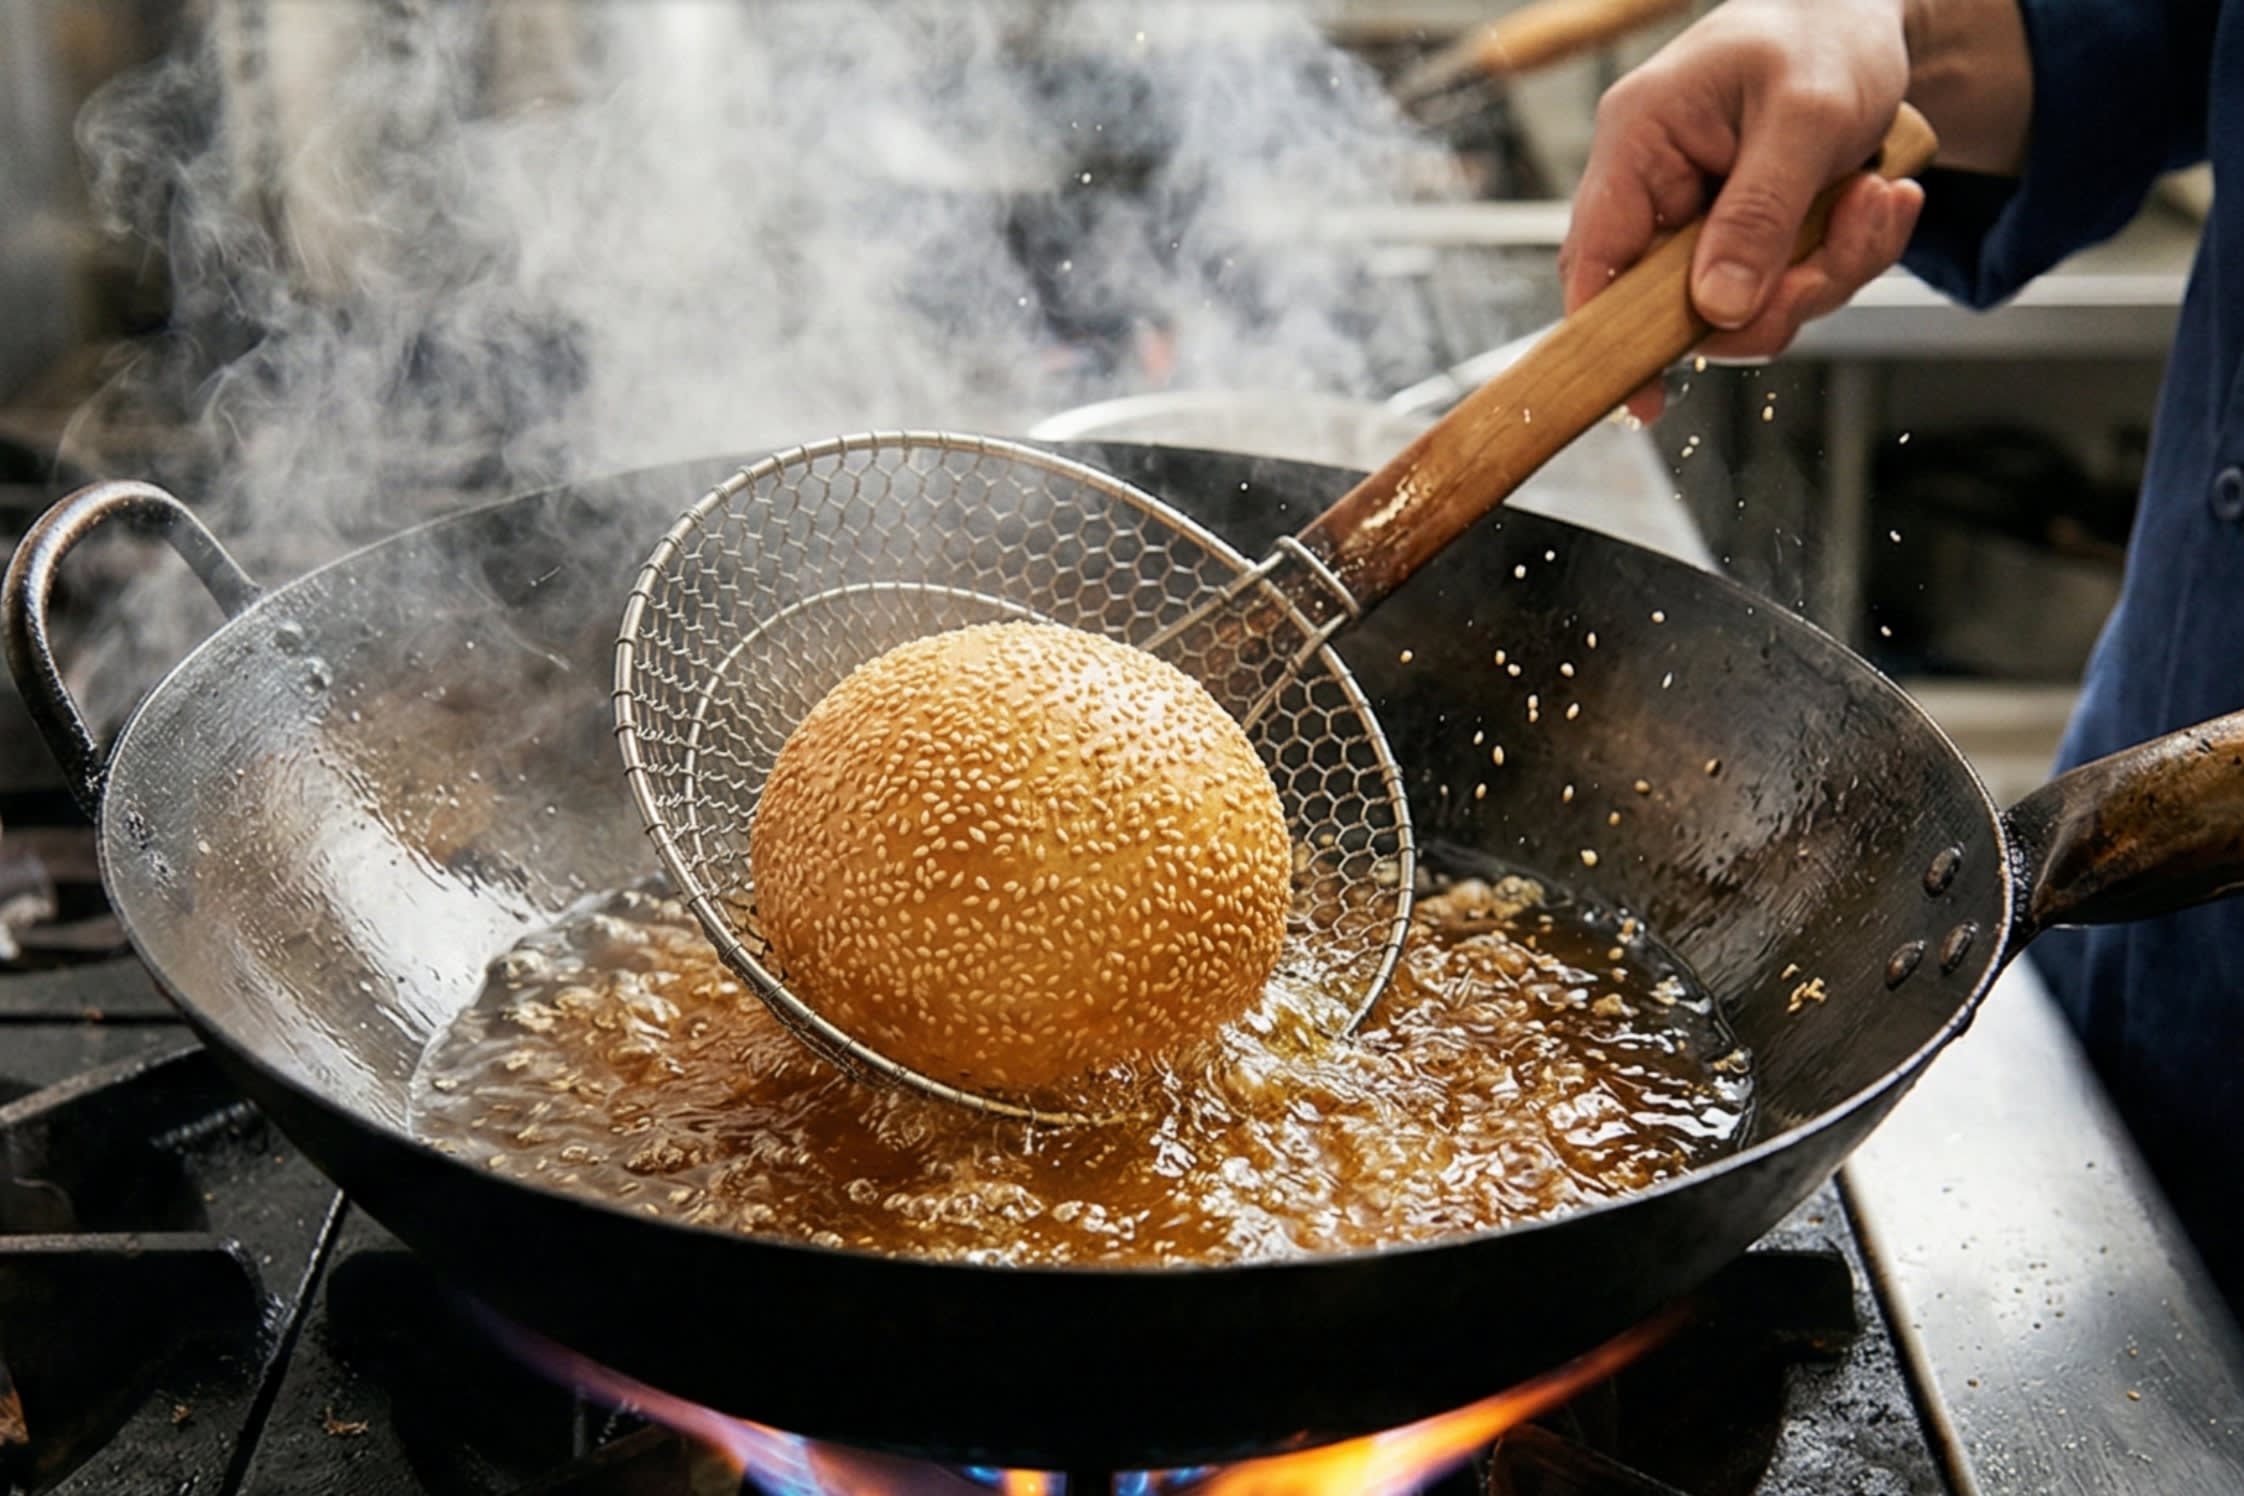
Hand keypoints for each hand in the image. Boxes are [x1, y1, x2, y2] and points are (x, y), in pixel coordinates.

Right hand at [1558, 0, 1924, 420]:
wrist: (1868, 14)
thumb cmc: (1824, 37)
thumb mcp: (1804, 117)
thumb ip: (1758, 214)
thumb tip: (1717, 308)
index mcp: (1641, 143)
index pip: (1595, 257)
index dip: (1604, 334)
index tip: (1639, 397)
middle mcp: (1660, 190)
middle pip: (1678, 302)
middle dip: (1772, 298)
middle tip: (1838, 254)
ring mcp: (1704, 219)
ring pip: (1744, 305)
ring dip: (1824, 273)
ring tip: (1877, 201)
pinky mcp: (1748, 237)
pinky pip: (1785, 287)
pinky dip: (1843, 258)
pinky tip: (1880, 201)